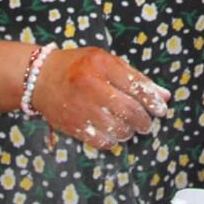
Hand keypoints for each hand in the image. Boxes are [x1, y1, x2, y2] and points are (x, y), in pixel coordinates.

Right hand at [33, 46, 171, 151]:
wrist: (40, 79)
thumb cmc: (78, 66)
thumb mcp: (107, 62)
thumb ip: (135, 77)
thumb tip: (163, 96)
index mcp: (101, 64)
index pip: (135, 85)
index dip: (152, 100)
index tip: (161, 109)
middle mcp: (91, 85)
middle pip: (129, 110)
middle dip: (144, 121)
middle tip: (147, 123)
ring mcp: (81, 107)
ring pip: (117, 128)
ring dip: (129, 132)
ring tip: (130, 128)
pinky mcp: (73, 126)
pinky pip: (102, 141)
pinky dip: (113, 141)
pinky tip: (114, 135)